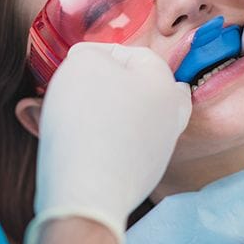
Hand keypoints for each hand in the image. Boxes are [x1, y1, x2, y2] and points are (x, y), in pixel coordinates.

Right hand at [24, 42, 191, 243]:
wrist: (87, 190)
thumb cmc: (86, 118)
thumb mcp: (83, 63)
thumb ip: (91, 53)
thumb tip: (91, 62)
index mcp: (163, 82)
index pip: (134, 53)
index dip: (99, 52)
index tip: (72, 62)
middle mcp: (170, 115)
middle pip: (144, 87)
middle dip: (114, 82)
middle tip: (86, 85)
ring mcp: (160, 148)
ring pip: (136, 117)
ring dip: (111, 110)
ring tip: (79, 112)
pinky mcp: (143, 175)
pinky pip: (126, 145)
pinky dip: (108, 138)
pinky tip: (85, 140)